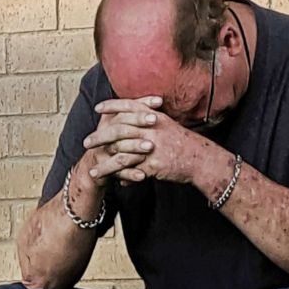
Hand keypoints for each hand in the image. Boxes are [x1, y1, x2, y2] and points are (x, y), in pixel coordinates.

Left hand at [91, 99, 205, 184]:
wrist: (201, 159)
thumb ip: (150, 121)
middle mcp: (151, 130)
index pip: (129, 106)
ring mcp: (151, 147)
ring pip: (121, 155)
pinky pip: (132, 172)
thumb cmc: (184, 143)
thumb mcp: (168, 125)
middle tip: (86, 142)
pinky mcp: (154, 164)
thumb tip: (135, 118)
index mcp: (154, 117)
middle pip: (118, 131)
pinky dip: (121, 177)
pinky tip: (112, 182)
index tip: (98, 108)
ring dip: (105, 164)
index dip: (112, 106)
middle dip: (100, 137)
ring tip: (92, 170)